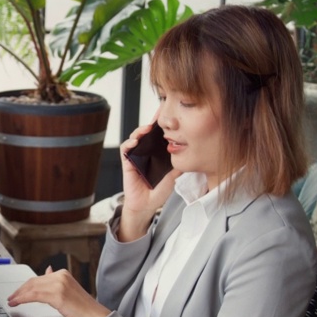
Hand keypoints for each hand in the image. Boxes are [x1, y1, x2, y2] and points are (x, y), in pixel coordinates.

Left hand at [7, 268, 110, 316]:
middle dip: (19, 290)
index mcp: (63, 274)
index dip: (25, 286)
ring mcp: (59, 284)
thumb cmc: (83, 308)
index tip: (17, 292)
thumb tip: (47, 271)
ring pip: (32, 288)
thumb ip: (56, 281)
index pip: (38, 278)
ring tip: (12, 301)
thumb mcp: (68, 290)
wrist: (95, 316)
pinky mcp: (57, 295)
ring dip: (19, 295)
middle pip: (33, 282)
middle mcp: (60, 276)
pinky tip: (17, 302)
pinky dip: (23, 299)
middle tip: (11, 297)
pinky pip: (34, 295)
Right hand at [119, 120, 178, 241]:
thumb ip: (179, 164)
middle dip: (152, 121)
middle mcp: (146, 152)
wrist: (147, 205)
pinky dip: (129, 144)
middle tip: (159, 113)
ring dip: (140, 131)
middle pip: (147, 132)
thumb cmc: (159, 190)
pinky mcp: (127, 162)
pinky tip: (135, 142)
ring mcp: (136, 156)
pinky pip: (125, 149)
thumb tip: (191, 153)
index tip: (169, 112)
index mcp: (157, 153)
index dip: (162, 124)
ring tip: (147, 128)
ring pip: (135, 137)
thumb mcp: (174, 176)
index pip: (159, 135)